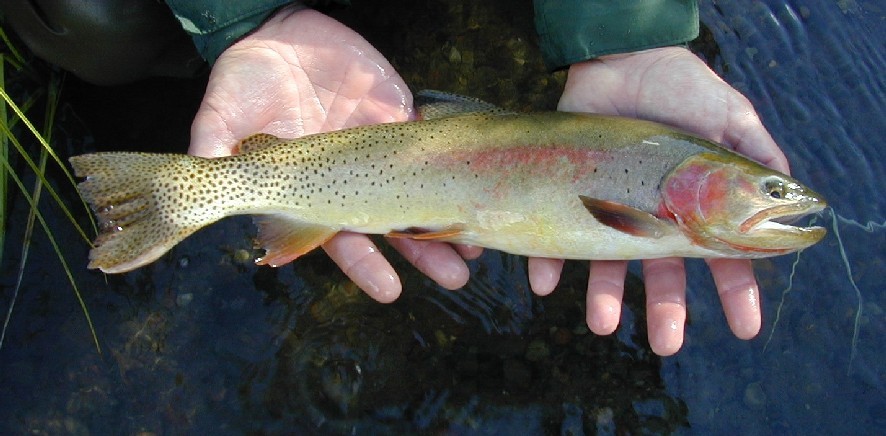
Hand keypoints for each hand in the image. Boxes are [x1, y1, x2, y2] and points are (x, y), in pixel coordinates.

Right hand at [188, 7, 480, 302]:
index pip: (339, 237)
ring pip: (417, 194)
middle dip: (422, 253)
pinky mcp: (401, 119)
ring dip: (447, 223)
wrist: (281, 30)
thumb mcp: (222, 113)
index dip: (363, 265)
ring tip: (476, 252)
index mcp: (307, 189)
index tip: (390, 292)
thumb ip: (215, 152)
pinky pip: (432, 149)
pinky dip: (454, 171)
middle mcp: (347, 178)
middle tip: (455, 280)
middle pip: (389, 225)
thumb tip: (203, 183)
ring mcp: (378, 151)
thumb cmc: (246, 76)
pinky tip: (478, 189)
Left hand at [528, 47, 788, 354]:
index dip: (736, 295)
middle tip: (666, 345)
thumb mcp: (732, 118)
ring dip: (605, 297)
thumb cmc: (685, 89)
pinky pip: (556, 231)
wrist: (626, 59)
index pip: (722, 258)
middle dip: (666, 311)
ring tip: (602, 325)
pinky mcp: (573, 192)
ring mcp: (611, 207)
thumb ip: (757, 160)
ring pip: (608, 263)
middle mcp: (652, 216)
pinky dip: (547, 260)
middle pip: (662, 274)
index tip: (745, 330)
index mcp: (695, 207)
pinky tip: (543, 283)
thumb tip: (793, 201)